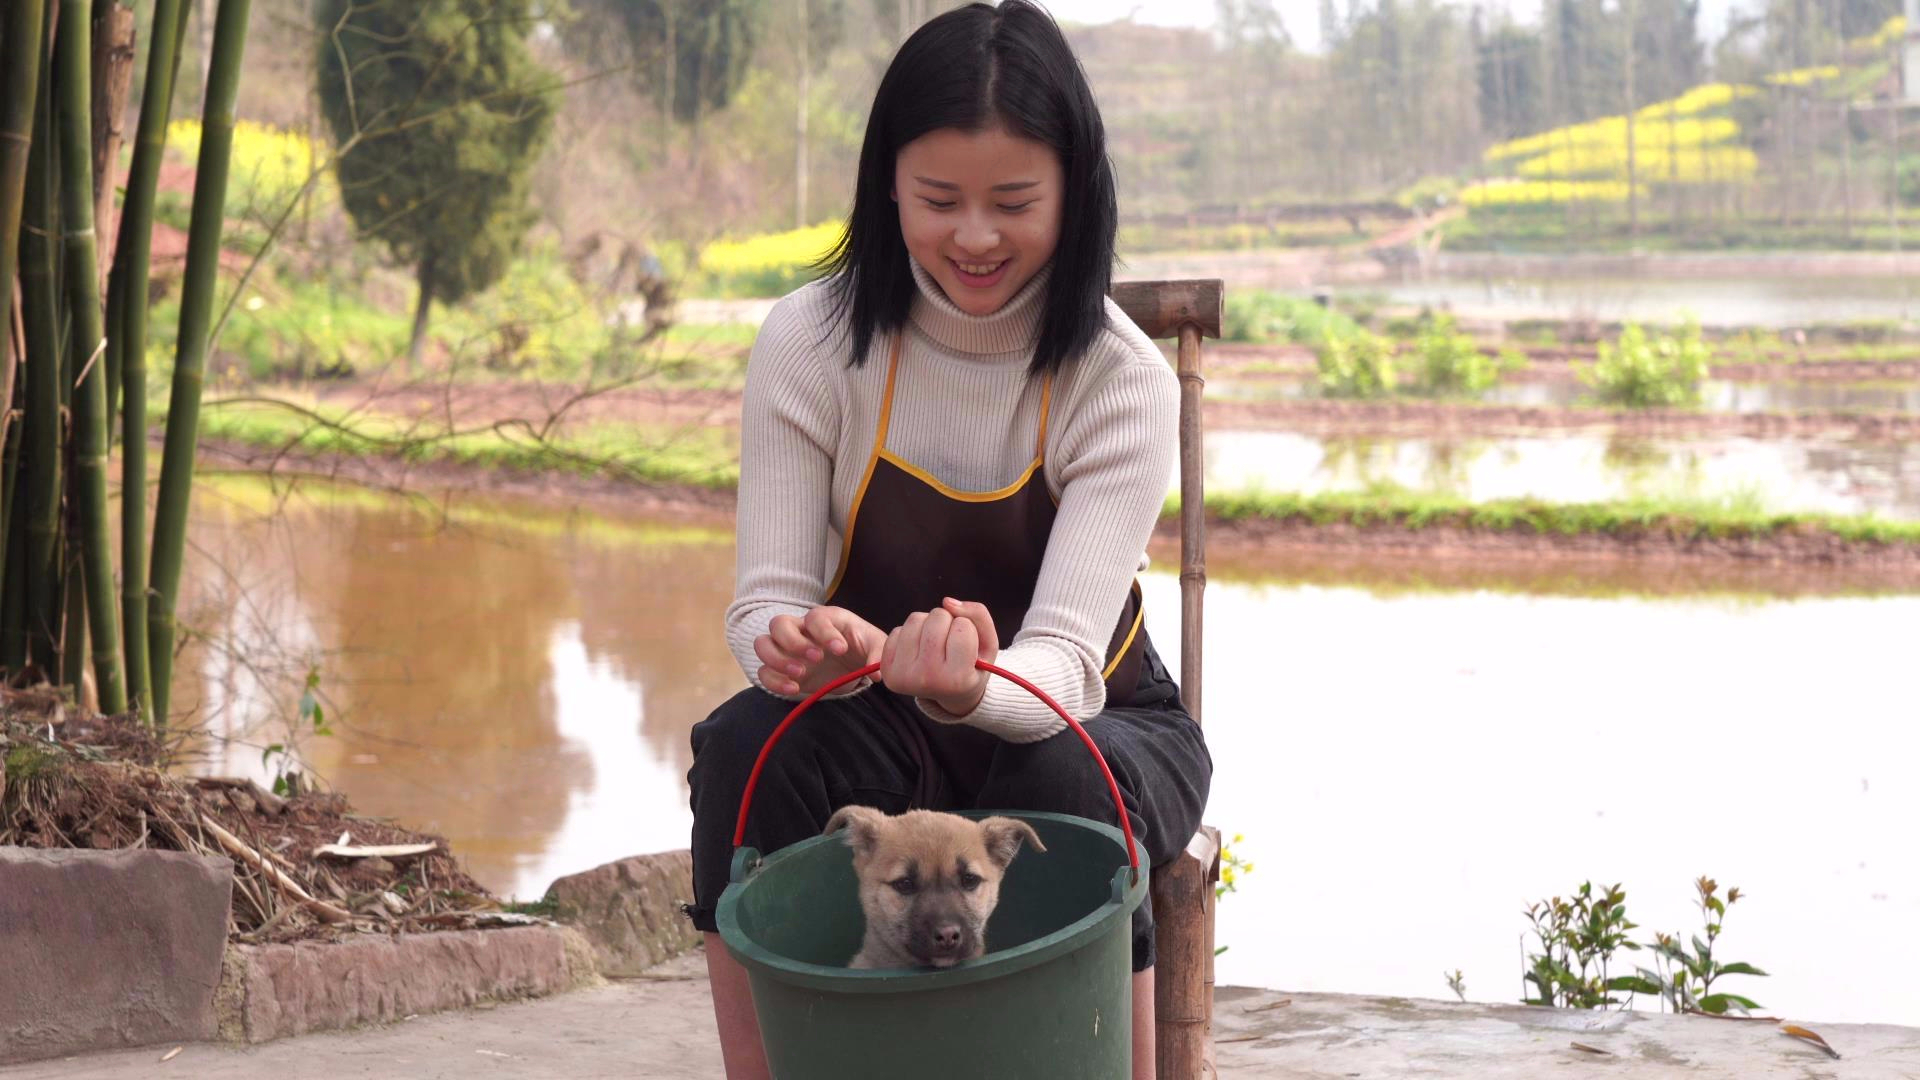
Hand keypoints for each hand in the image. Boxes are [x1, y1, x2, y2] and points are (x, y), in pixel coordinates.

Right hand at [755, 606, 885, 695]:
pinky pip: (764, 672)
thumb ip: (878, 654)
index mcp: (824, 619)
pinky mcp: (781, 671)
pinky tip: (794, 689)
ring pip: (763, 644)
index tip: (840, 649)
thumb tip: (877, 672)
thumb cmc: (860, 647)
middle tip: (816, 658)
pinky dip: (774, 681)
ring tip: (801, 673)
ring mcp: (786, 649)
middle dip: (794, 642)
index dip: (825, 632)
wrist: (850, 663)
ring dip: (777, 659)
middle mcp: (800, 630)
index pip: (815, 617)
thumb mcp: (874, 646)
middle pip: (779, 623)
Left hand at [880, 598, 998, 715]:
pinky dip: (911, 633)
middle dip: (948, 622)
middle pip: (938, 618)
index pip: (962, 627)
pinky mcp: (887, 669)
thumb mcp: (988, 645)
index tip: (966, 649)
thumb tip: (947, 602)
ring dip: (928, 624)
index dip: (968, 629)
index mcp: (957, 679)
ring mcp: (904, 675)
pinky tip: (919, 651)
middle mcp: (928, 679)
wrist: (948, 693)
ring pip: (916, 619)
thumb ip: (979, 615)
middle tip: (950, 644)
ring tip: (935, 645)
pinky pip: (898, 630)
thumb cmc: (971, 665)